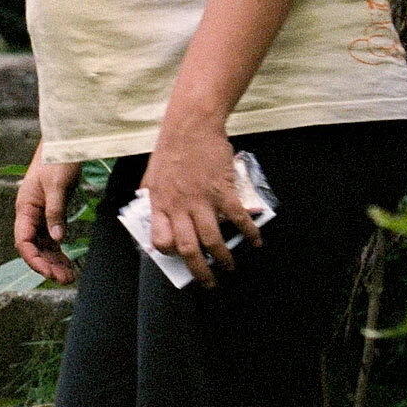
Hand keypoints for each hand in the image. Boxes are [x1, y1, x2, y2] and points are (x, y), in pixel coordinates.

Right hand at [15, 149, 83, 281]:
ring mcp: (40, 215)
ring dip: (54, 262)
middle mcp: (29, 214)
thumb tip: (57, 238)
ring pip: (43, 245)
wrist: (64, 142)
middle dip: (47, 265)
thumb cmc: (57, 160)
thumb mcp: (57, 185)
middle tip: (64, 279)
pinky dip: (60, 252)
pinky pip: (52, 238)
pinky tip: (69, 264)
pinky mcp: (52, 213)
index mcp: (25, 207)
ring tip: (69, 277)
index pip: (23, 241)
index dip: (33, 259)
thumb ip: (55, 212)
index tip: (48, 272)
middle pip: (33, 247)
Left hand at [142, 116, 256, 287]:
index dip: (169, 253)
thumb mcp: (151, 176)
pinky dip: (249, 233)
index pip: (160, 241)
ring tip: (229, 266)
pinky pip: (238, 219)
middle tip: (208, 282)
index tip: (178, 256)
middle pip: (188, 249)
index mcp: (159, 204)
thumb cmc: (171, 149)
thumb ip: (152, 198)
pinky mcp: (223, 191)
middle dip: (200, 271)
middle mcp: (179, 206)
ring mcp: (201, 200)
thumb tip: (153, 214)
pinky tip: (255, 241)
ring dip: (224, 258)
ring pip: (213, 240)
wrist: (191, 125)